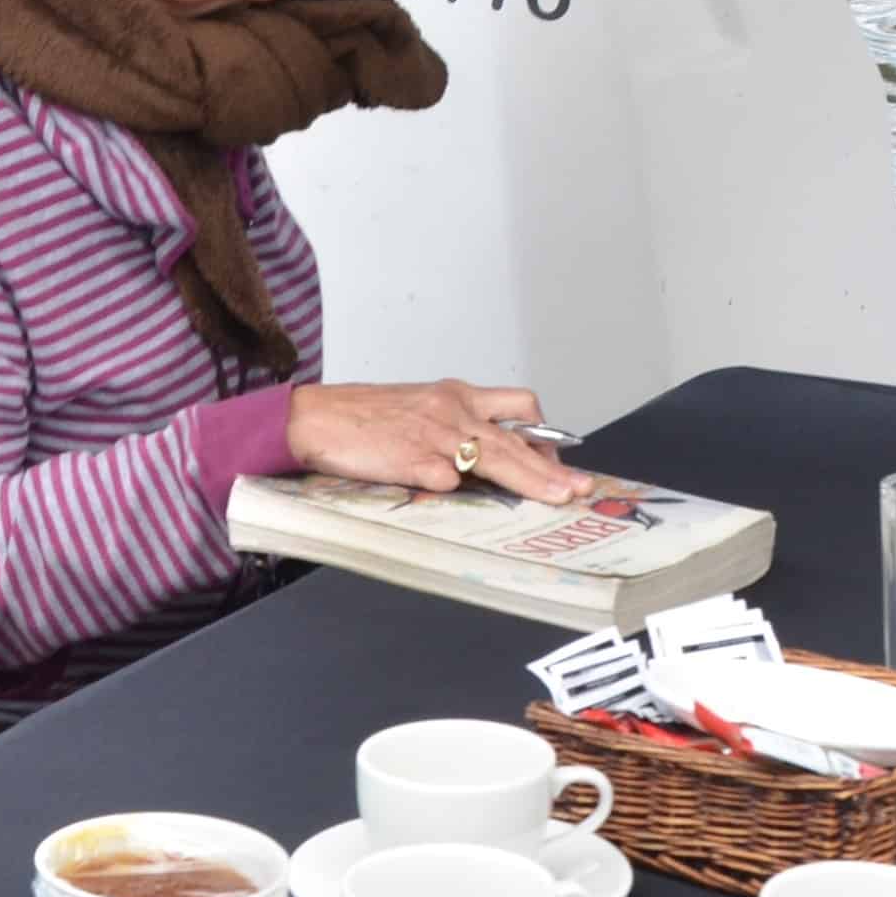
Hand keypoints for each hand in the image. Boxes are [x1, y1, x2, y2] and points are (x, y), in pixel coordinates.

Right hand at [285, 380, 596, 502]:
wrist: (316, 418)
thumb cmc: (363, 417)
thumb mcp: (420, 409)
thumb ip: (456, 428)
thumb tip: (488, 460)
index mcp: (456, 396)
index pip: (518, 409)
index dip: (546, 437)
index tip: (563, 460)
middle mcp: (452, 410)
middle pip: (515, 439)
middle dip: (552, 467)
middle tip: (579, 488)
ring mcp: (433, 435)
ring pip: (494, 456)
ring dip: (530, 480)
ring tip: (557, 498)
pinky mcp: (410, 459)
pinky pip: (444, 477)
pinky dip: (458, 488)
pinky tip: (471, 499)